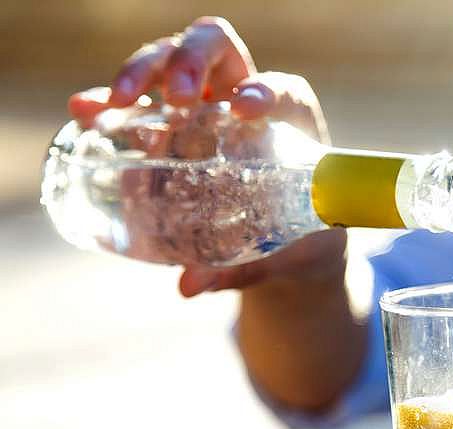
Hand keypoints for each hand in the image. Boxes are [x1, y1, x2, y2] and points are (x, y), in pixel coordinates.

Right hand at [64, 17, 364, 410]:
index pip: (281, 89)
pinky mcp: (169, 124)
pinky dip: (109, 102)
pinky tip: (84, 110)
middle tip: (177, 97)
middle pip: (218, 51)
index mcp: (291, 122)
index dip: (264, 90)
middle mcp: (245, 99)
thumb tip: (188, 285)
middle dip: (192, 61)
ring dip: (143, 71)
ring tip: (118, 101)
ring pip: (171, 61)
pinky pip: (137, 103)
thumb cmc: (299, 239)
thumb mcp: (281, 253)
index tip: (244, 108)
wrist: (289, 242)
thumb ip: (241, 266)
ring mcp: (203, 106)